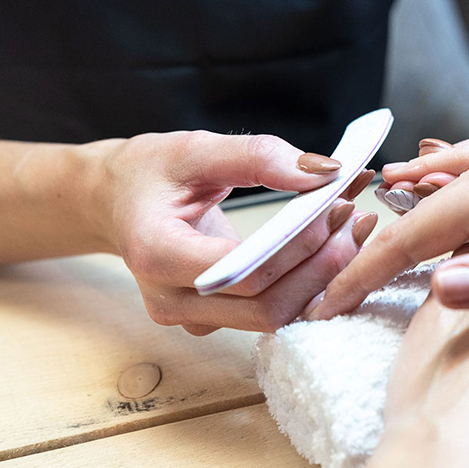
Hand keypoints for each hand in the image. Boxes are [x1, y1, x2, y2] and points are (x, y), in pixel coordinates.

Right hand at [81, 130, 377, 334]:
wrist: (114, 202)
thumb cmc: (147, 172)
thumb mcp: (194, 148)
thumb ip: (259, 157)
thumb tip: (326, 172)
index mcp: (157, 255)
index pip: (245, 271)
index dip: (299, 246)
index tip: (336, 205)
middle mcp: (172, 300)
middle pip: (265, 308)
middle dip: (321, 267)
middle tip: (355, 219)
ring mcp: (189, 317)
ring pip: (271, 318)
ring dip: (318, 278)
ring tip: (349, 229)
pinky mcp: (209, 318)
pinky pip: (265, 313)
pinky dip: (302, 284)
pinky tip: (325, 247)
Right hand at [307, 142, 468, 319]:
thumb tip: (440, 288)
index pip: (410, 239)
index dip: (365, 274)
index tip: (329, 303)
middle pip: (411, 216)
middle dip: (368, 252)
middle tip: (333, 289)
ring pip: (430, 189)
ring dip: (391, 217)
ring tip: (353, 240)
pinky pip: (457, 168)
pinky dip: (425, 179)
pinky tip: (414, 178)